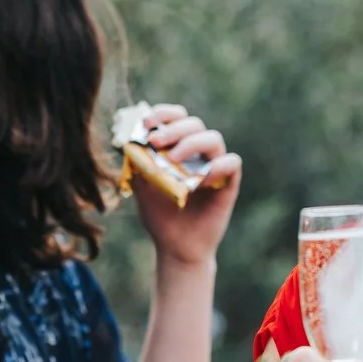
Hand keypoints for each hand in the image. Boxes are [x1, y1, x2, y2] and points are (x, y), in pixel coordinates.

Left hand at [128, 105, 241, 268]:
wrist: (176, 247)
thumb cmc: (160, 215)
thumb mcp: (141, 186)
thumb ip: (138, 163)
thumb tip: (130, 139)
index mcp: (178, 147)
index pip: (176, 118)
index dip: (163, 114)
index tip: (147, 123)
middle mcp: (198, 153)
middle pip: (194, 124)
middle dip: (173, 129)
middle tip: (155, 141)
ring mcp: (214, 166)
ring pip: (213, 139)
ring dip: (191, 144)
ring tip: (173, 160)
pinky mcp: (228, 183)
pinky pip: (232, 163)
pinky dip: (218, 165)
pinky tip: (200, 180)